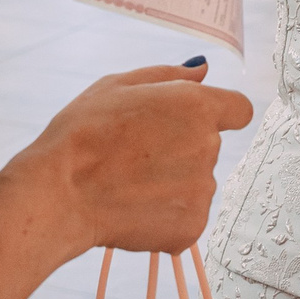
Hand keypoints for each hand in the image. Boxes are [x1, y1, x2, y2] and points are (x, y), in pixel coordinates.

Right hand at [15, 63, 253, 255]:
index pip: (239, 109)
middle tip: (134, 155)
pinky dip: (165, 216)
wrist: (60, 192)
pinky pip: (185, 216)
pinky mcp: (192, 227)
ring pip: (196, 183)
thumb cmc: (83, 133)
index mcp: (197, 106)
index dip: (218, 114)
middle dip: (181, 149)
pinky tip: (132, 208)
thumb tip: (203, 71)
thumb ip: (169, 75)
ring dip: (172, 183)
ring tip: (127, 184)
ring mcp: (202, 190)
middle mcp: (209, 147)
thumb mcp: (118, 85)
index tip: (192, 122)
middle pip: (208, 147)